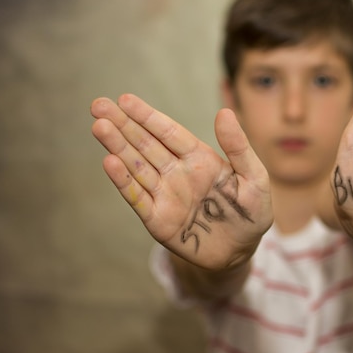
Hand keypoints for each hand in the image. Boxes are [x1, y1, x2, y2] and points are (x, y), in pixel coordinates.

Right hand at [91, 94, 272, 268]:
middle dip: (123, 125)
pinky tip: (109, 162)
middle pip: (146, 144)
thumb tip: (224, 112)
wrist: (241, 252)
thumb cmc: (251, 214)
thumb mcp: (254, 178)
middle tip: (98, 104)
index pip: (169, 133)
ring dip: (118, 147)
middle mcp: (178, 173)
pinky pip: (138, 198)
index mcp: (199, 159)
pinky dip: (124, 182)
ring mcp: (166, 195)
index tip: (126, 100)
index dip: (148, 116)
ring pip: (137, 166)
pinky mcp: (158, 220)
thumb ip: (238, 148)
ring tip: (99, 126)